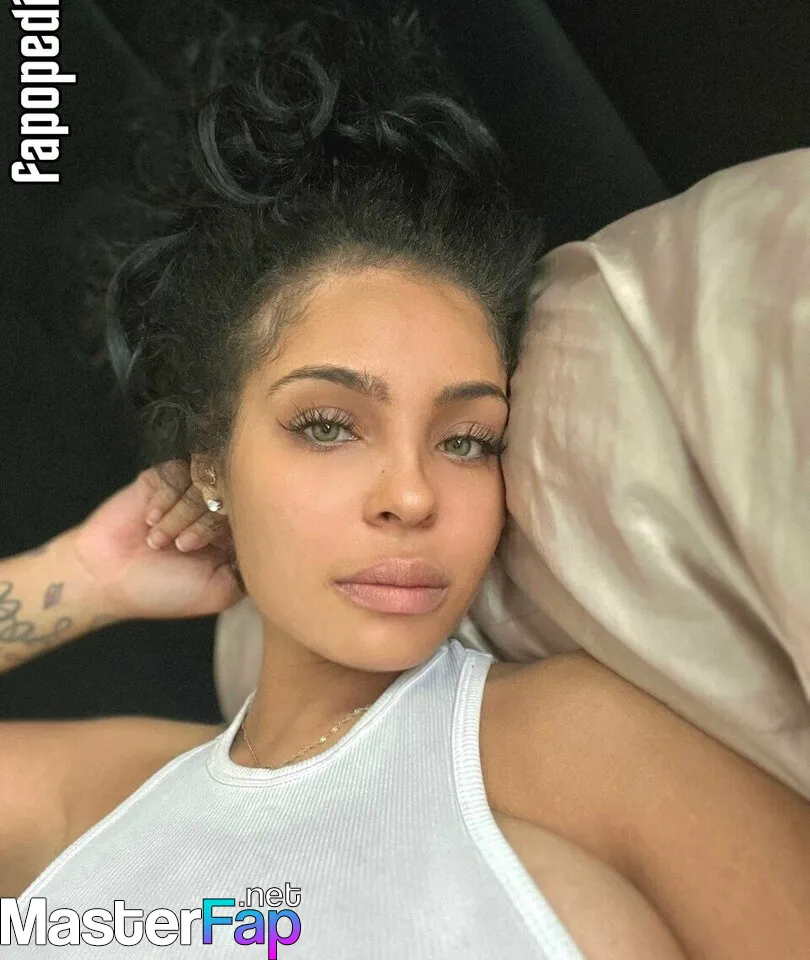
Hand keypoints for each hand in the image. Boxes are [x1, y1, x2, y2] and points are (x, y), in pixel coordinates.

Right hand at [70, 462, 244, 621]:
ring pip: (207, 482)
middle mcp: (217, 511)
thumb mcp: (219, 591)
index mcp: (234, 536)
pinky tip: (149, 521)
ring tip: (159, 540)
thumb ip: (252, 566)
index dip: (233, 530)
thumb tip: (274, 536)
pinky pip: (180, 470)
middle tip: (181, 547)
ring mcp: (191, 492)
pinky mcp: (165, 476)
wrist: (105, 576)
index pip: (255, 516)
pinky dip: (166, 498)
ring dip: (182, 513)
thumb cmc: (163, 590)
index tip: (202, 553)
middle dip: (205, 523)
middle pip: (233, 495)